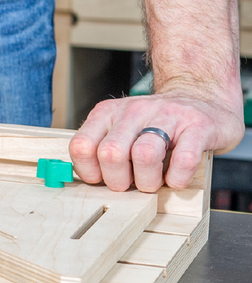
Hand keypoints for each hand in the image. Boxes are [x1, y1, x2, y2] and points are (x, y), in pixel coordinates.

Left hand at [69, 90, 244, 192]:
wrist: (201, 98)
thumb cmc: (156, 124)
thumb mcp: (121, 128)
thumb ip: (101, 148)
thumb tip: (88, 180)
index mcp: (108, 112)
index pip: (82, 146)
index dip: (89, 171)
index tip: (102, 179)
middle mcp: (134, 110)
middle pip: (111, 154)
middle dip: (118, 181)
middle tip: (131, 183)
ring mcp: (167, 115)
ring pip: (144, 155)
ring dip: (148, 181)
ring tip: (154, 181)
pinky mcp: (198, 125)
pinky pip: (183, 159)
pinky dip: (177, 178)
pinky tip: (176, 178)